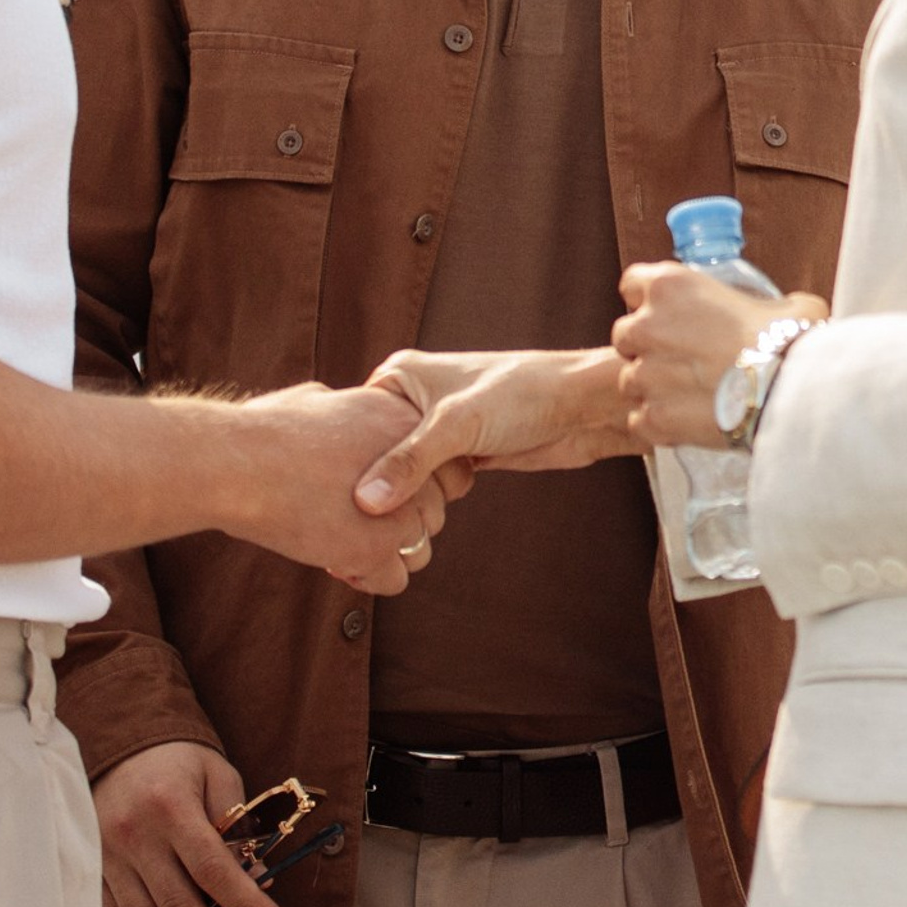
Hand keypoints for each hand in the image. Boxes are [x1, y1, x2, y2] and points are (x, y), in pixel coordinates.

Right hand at [94, 741, 280, 906]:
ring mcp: (109, 863)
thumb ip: (236, 824)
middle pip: (178, 906)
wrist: (120, 749)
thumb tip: (257, 881)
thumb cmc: (180, 762)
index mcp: (170, 808)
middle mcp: (135, 840)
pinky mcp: (95, 879)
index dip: (242, 899)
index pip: (211, 865)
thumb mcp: (217, 774)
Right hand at [224, 385, 453, 594]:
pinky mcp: (375, 548)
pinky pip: (394, 579)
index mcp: (406, 422)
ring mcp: (401, 508)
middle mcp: (417, 463)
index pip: (447, 469)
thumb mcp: (315, 398)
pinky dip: (366, 577)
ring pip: (420, 549)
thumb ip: (343, 407)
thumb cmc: (263, 431)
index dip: (415, 488)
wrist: (237, 462)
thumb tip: (333, 404)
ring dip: (386, 553)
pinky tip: (336, 561)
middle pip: (435, 511)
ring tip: (343, 543)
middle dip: (398, 522)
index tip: (381, 496)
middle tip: (354, 522)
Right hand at [356, 349, 630, 518]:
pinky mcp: (463, 455)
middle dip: (367, 484)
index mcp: (402, 376)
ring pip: (402, 473)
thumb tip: (365, 501)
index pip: (352, 420)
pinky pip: (429, 486)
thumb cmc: (525, 394)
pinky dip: (422, 503)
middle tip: (344, 521)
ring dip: (397, 498)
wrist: (584, 408)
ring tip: (371, 530)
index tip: (322, 495)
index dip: (340, 459)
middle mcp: (416, 400)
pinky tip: (406, 526)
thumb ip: (410, 461)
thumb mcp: (457, 424)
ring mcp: (440, 430)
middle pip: (374, 452)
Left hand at [613, 262, 814, 449]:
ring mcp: (645, 375)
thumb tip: (779, 315)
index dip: (649, 299)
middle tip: (684, 358)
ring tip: (693, 394)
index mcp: (671, 286)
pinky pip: (641, 419)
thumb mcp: (784, 304)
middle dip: (647, 346)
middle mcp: (647, 327)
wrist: (789, 390)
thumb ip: (762, 304)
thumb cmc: (789, 340)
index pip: (633, 283)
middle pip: (625, 335)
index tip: (667, 313)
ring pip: (630, 380)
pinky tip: (691, 419)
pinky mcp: (651, 417)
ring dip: (655, 386)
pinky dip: (660, 421)